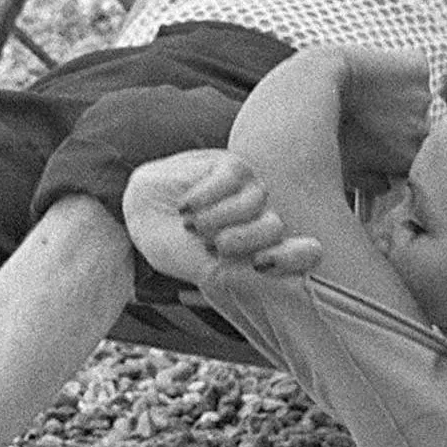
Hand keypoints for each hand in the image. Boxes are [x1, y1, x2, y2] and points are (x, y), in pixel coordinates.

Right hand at [123, 151, 321, 281]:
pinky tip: (185, 206)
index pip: (302, 252)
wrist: (143, 219)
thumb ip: (256, 276)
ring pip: (255, 203)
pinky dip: (202, 198)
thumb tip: (302, 280)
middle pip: (274, 227)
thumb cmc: (181, 250)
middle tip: (210, 245)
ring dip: (216, 220)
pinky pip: (229, 180)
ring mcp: (251, 191)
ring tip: (191, 225)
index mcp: (267, 249)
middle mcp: (264, 218)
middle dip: (239, 240)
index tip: (263, 264)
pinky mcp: (232, 166)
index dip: (293, 257)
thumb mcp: (215, 272)